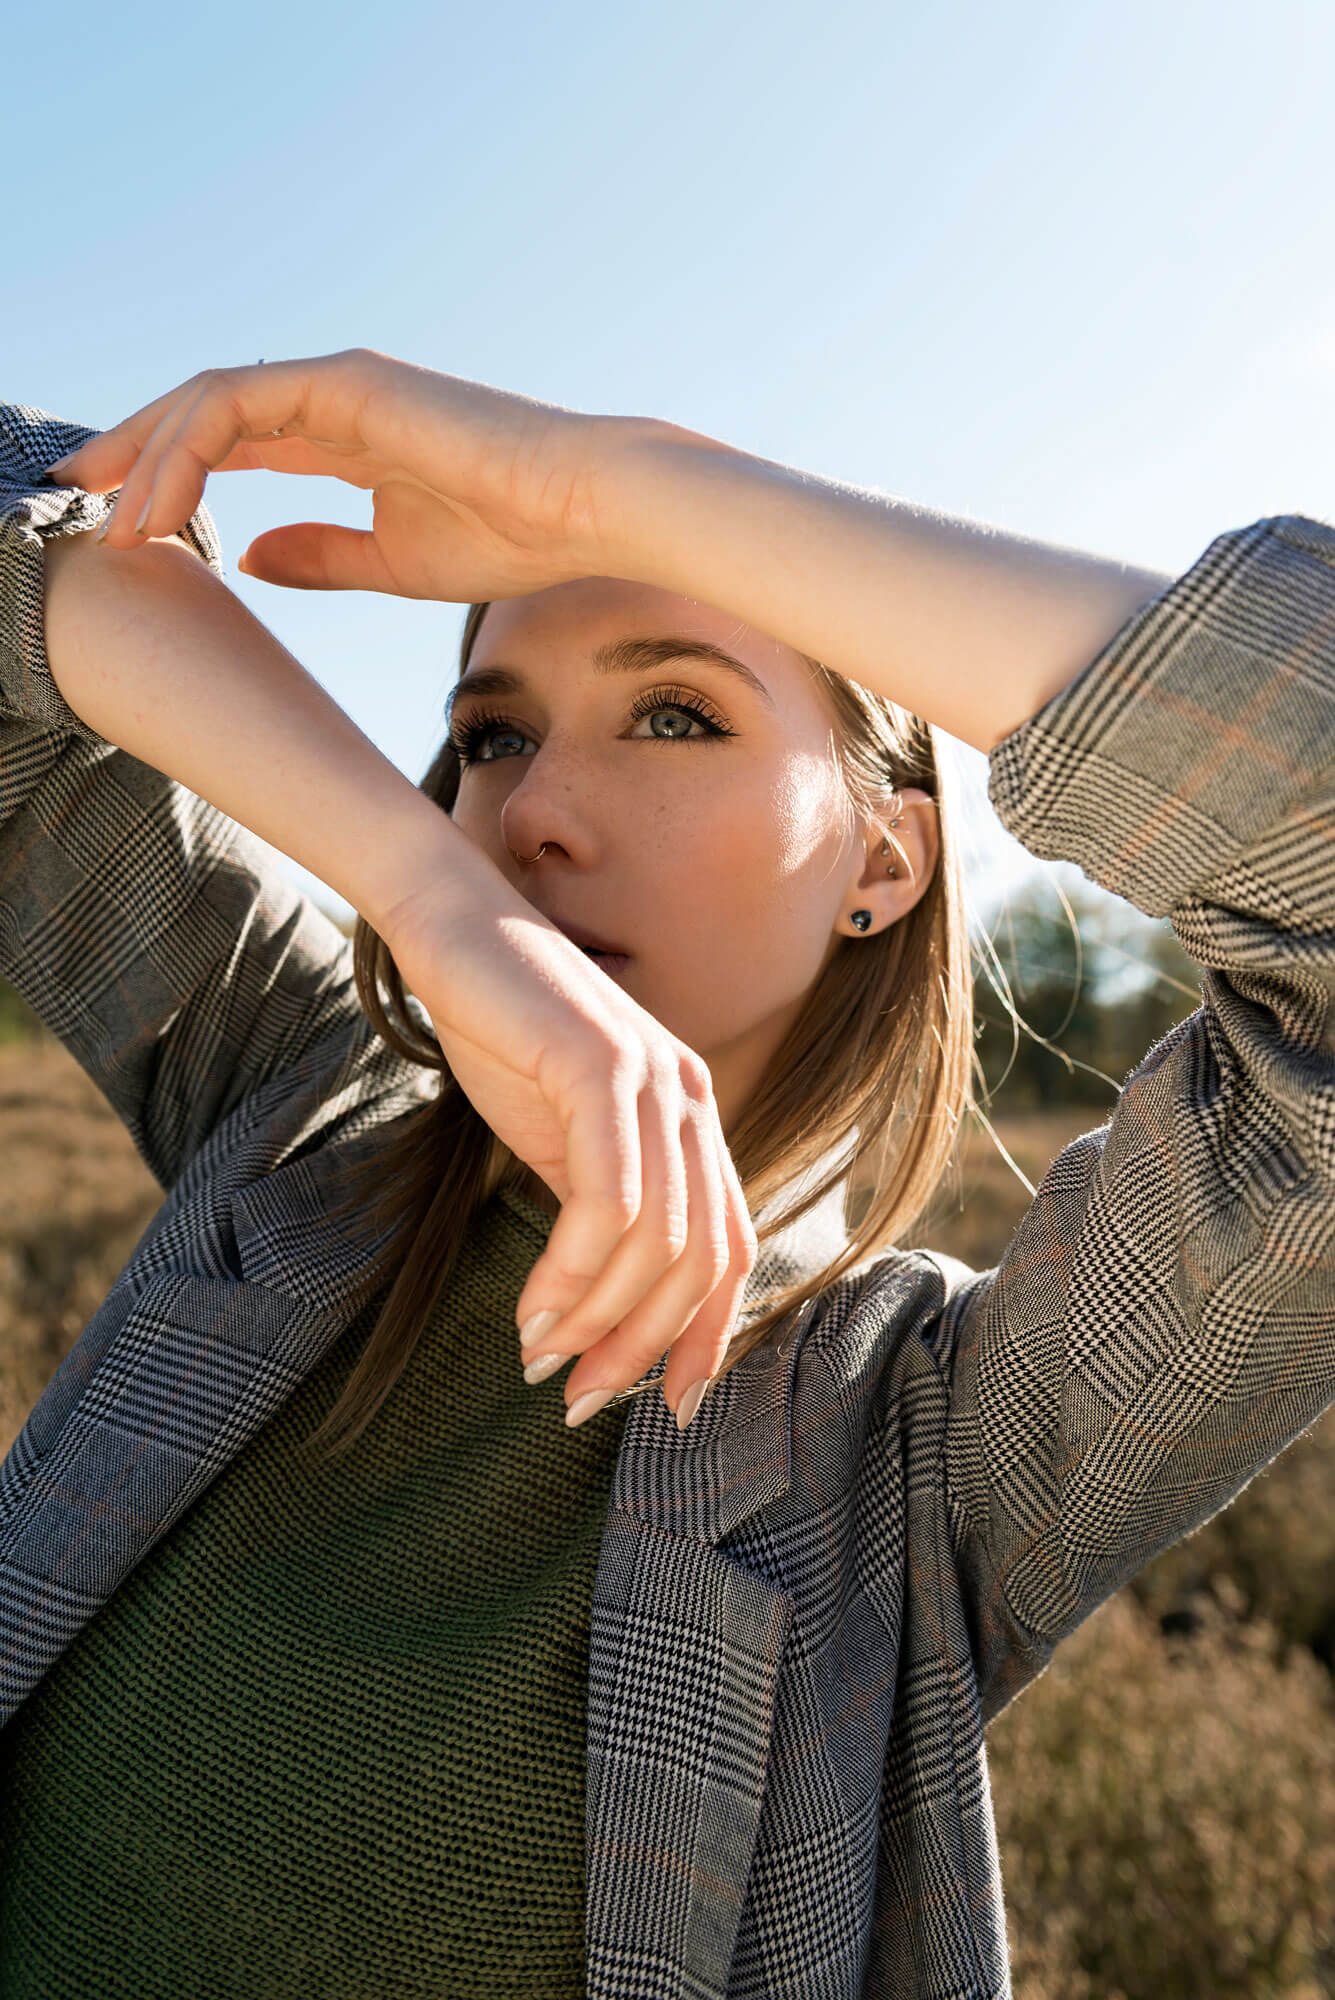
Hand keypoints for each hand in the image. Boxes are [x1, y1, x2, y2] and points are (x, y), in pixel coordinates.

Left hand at [44, 348, 630, 602]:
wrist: (579, 509)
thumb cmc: (511, 536)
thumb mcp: (393, 562)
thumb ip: (319, 556)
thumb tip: (249, 559)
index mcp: (342, 433)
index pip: (228, 441)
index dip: (165, 478)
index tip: (120, 527)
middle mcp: (330, 396)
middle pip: (200, 413)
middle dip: (131, 455)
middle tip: (75, 503)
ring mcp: (336, 382)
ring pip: (205, 404)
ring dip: (147, 463)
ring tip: (112, 525)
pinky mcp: (344, 383)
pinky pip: (234, 407)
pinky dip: (186, 454)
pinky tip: (159, 508)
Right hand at [380, 871, 757, 1428]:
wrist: (452, 930)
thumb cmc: (502, 1032)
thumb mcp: (561, 1136)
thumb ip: (597, 1207)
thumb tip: (596, 1314)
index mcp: (693, 1119)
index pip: (731, 1249)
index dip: (707, 1336)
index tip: (663, 1404)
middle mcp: (692, 1100)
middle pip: (700, 1260)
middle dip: (642, 1346)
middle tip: (577, 1398)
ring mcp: (656, 1080)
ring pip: (655, 1241)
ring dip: (595, 1319)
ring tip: (536, 1354)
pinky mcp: (602, 1068)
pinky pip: (605, 1201)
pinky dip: (570, 1271)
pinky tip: (531, 1305)